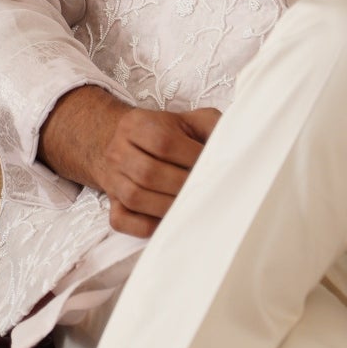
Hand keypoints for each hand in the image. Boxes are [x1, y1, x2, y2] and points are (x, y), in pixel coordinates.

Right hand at [39, 85, 221, 235]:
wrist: (129, 145)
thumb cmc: (168, 135)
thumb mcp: (191, 121)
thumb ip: (212, 127)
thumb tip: (235, 146)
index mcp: (138, 124)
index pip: (163, 142)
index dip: (191, 158)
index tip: (211, 168)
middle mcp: (118, 150)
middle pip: (148, 173)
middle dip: (182, 186)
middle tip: (205, 191)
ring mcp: (112, 179)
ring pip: (135, 197)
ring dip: (168, 206)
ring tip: (192, 206)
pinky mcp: (111, 203)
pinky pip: (121, 220)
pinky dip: (146, 226)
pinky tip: (169, 221)